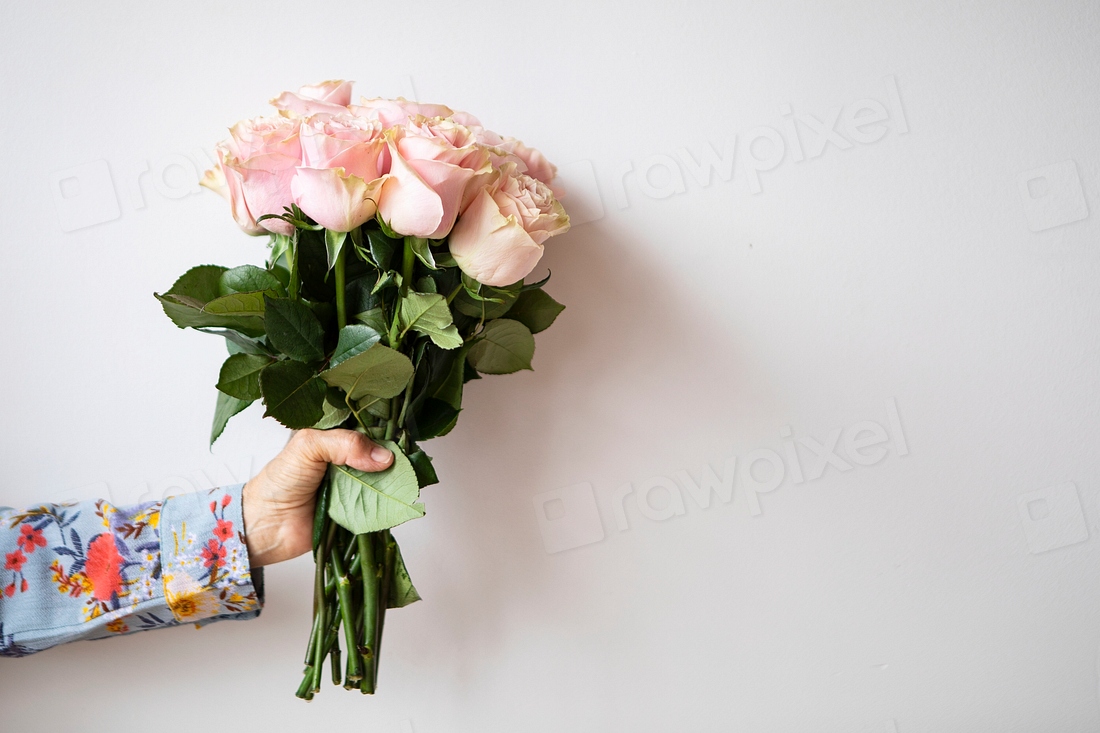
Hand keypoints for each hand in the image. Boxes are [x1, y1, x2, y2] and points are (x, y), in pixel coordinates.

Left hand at [241, 429, 392, 566]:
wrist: (266, 526)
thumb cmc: (279, 482)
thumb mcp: (308, 447)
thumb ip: (344, 443)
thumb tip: (383, 457)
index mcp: (334, 439)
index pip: (367, 428)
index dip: (384, 430)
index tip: (403, 433)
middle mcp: (347, 461)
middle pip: (380, 455)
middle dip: (395, 458)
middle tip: (409, 460)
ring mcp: (354, 486)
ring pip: (384, 481)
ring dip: (395, 483)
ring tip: (407, 481)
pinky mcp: (358, 511)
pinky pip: (380, 506)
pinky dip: (390, 505)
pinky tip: (400, 500)